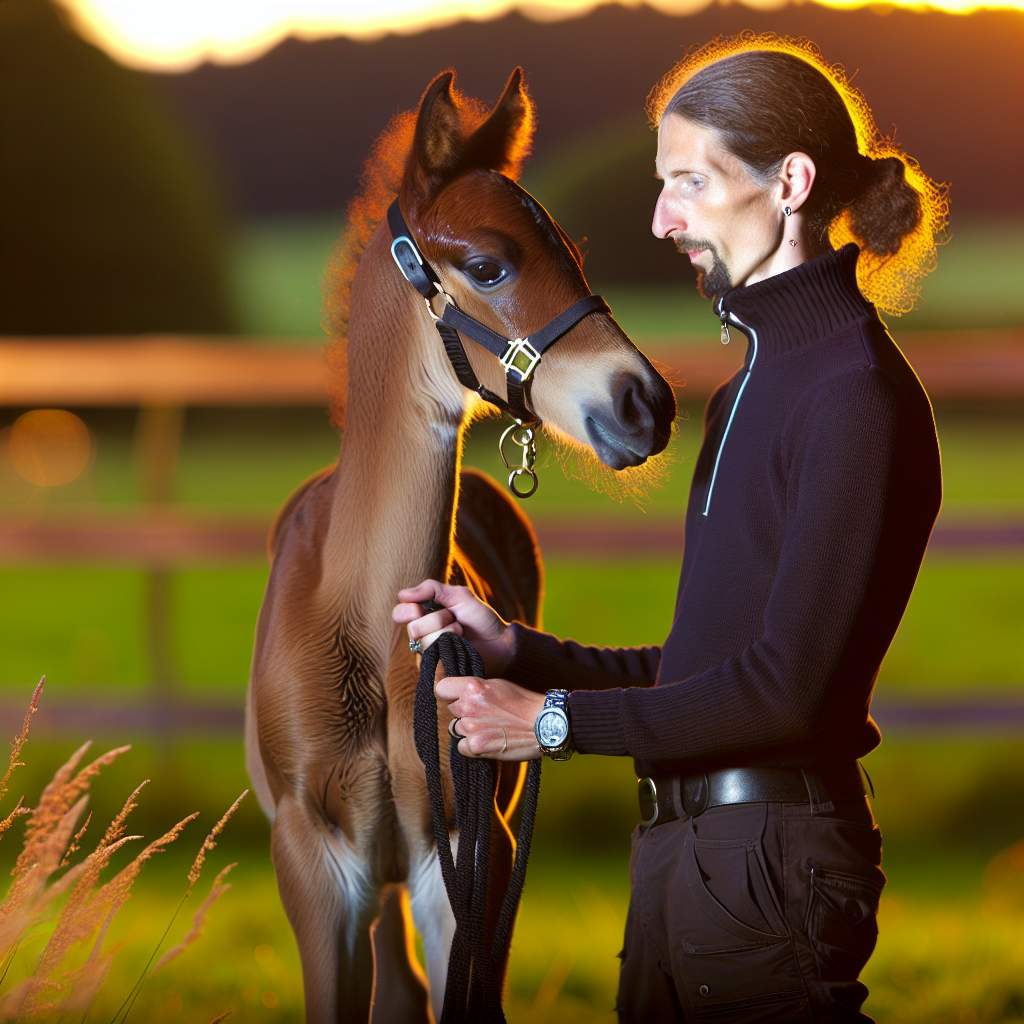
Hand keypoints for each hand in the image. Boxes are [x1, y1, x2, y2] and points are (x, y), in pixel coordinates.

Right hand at [392, 579, 514, 676]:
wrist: (501, 641)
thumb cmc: (480, 618)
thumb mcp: (458, 595)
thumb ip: (431, 589)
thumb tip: (402, 595)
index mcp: (424, 616)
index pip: (400, 613)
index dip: (408, 610)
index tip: (420, 608)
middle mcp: (422, 637)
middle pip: (413, 628)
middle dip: (438, 619)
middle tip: (455, 620)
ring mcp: (429, 655)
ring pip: (425, 642)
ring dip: (449, 633)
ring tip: (462, 634)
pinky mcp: (438, 671)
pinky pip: (434, 659)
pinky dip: (451, 647)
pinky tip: (461, 647)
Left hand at [435, 674, 545, 760]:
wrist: (546, 723)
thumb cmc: (526, 703)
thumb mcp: (499, 685)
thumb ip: (477, 688)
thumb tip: (462, 693)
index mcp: (473, 687)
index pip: (441, 688)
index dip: (449, 694)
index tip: (455, 697)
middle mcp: (468, 705)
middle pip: (451, 710)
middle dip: (463, 713)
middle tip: (485, 715)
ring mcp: (471, 727)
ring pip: (457, 729)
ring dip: (470, 730)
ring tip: (492, 729)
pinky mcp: (476, 746)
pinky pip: (462, 747)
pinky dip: (473, 747)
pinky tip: (489, 742)